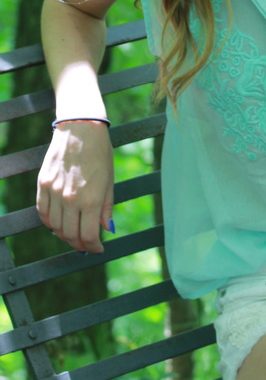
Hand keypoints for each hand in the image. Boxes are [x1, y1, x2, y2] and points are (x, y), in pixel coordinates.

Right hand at [37, 122, 113, 252]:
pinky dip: (49, 222)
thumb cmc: (100, 153)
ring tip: (73, 234)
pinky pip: (43, 212)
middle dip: (79, 244)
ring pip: (55, 227)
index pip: (89, 235)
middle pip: (70, 235)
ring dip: (64, 235)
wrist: (81, 129)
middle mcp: (71, 199)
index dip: (94, 247)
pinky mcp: (42, 184)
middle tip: (85, 245)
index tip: (98, 249)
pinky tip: (57, 223)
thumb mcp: (109, 181)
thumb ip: (106, 207)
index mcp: (91, 200)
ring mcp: (54, 192)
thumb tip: (107, 229)